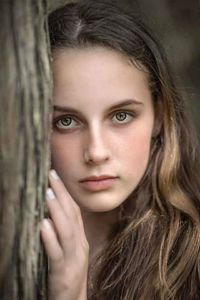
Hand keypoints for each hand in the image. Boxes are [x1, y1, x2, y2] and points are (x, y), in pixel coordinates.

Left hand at [40, 170, 88, 299]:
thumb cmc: (69, 273)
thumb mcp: (70, 250)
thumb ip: (64, 233)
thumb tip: (50, 214)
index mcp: (80, 239)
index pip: (74, 211)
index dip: (66, 192)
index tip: (56, 176)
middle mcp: (79, 245)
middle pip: (71, 215)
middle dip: (61, 194)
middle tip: (51, 175)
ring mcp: (73, 259)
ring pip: (66, 230)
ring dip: (57, 210)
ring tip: (47, 193)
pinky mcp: (63, 273)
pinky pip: (56, 254)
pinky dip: (50, 238)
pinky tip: (43, 225)